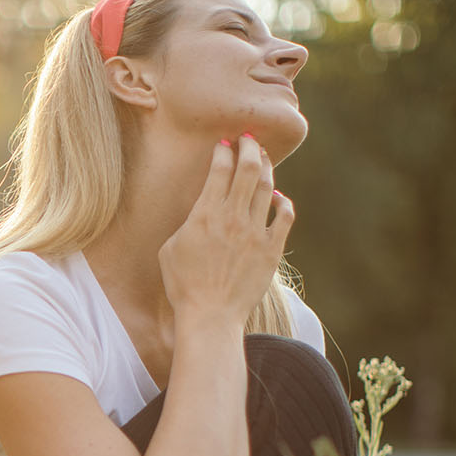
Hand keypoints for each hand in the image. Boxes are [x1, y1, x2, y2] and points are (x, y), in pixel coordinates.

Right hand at [157, 132, 294, 327]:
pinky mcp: (271, 249)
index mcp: (205, 214)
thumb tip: (200, 213)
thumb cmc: (183, 285)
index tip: (224, 144)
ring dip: (265, 168)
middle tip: (249, 139)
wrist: (210, 316)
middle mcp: (233, 217)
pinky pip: (285, 216)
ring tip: (263, 159)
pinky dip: (283, 202)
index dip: (223, 150)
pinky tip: (278, 198)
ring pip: (267, 187)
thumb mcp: (170, 248)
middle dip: (249, 147)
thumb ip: (187, 223)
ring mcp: (255, 232)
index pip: (219, 168)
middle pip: (248, 168)